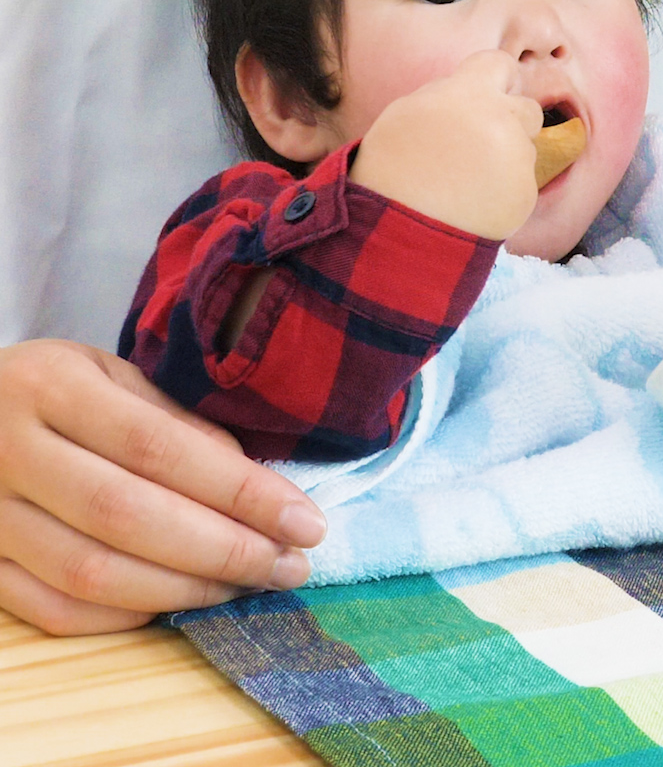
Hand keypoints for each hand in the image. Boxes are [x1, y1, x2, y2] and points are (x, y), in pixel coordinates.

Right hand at [0, 340, 326, 634]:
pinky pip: (54, 609)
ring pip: (91, 573)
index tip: (305, 520)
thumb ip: (176, 423)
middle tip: (290, 565)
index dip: (240, 491)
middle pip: (128, 516)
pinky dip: (126, 615)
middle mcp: (6, 451)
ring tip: (249, 585)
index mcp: (50, 386)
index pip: (160, 447)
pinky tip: (180, 601)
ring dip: (186, 589)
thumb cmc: (49, 388)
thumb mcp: (109, 375)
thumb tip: (251, 481)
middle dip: (225, 549)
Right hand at [352, 50, 542, 238]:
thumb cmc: (390, 168)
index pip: (501, 63)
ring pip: (526, 150)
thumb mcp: (404, 113)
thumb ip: (445, 95)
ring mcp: (518, 160)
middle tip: (480, 145)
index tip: (490, 93)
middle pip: (529, 109)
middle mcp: (502, 121)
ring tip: (468, 181)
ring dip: (506, 159)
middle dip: (511, 122)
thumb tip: (469, 89)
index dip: (496, 79)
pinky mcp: (526, 194)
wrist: (399, 229)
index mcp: (470, 94)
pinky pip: (522, 185)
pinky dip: (504, 192)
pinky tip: (475, 203)